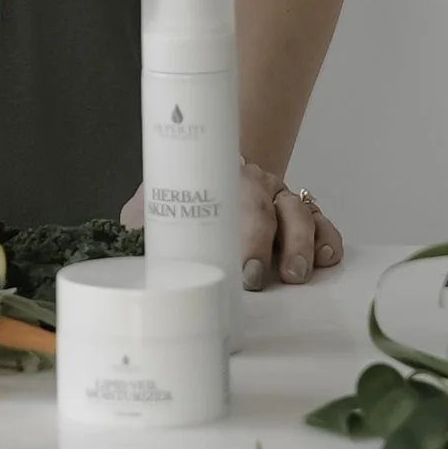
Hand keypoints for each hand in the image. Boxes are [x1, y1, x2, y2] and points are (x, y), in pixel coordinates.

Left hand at [115, 163, 344, 291]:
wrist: (200, 170)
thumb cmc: (174, 197)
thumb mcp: (150, 205)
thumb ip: (139, 224)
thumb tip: (118, 252)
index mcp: (221, 175)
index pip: (240, 197)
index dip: (248, 234)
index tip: (246, 268)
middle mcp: (256, 185)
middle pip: (275, 206)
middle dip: (276, 244)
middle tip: (266, 278)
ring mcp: (280, 199)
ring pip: (302, 214)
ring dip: (305, 245)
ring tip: (298, 277)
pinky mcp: (299, 217)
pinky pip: (322, 223)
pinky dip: (329, 239)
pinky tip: (329, 260)